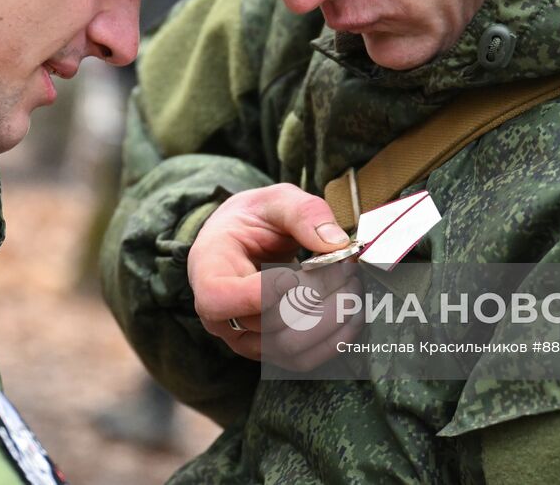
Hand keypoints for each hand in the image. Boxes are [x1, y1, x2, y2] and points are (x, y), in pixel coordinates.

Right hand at [189, 183, 363, 370]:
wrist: (248, 242)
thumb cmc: (254, 220)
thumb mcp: (274, 200)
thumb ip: (302, 213)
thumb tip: (335, 243)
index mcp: (208, 270)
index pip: (219, 299)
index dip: (259, 294)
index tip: (293, 273)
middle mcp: (220, 315)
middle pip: (266, 323)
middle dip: (315, 295)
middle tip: (345, 267)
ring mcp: (244, 339)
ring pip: (288, 347)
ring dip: (331, 319)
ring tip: (351, 286)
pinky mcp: (270, 351)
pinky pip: (301, 360)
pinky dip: (334, 341)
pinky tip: (351, 314)